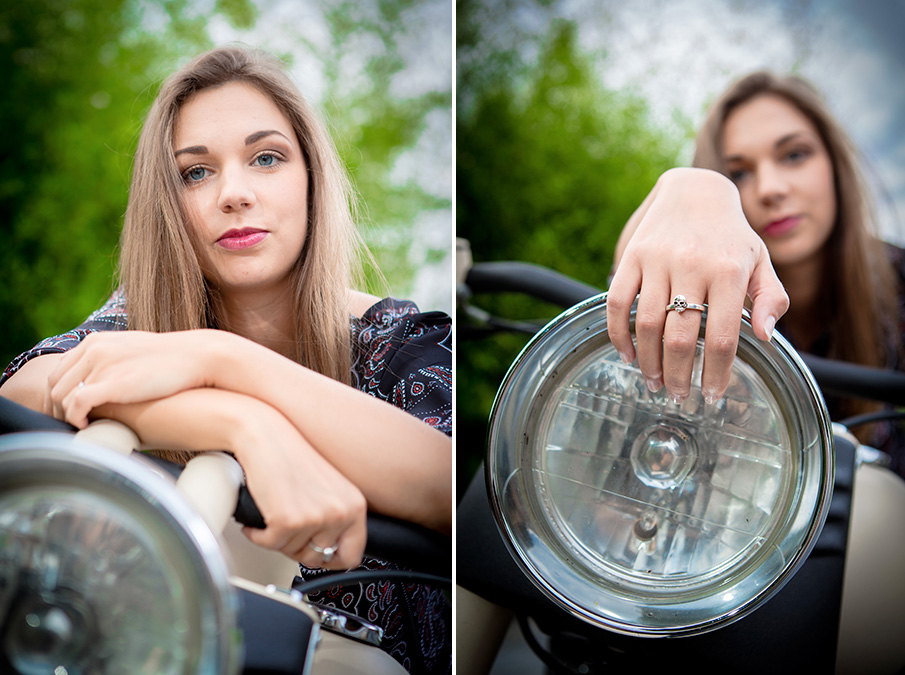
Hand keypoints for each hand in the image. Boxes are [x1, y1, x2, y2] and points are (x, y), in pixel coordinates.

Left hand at [47, 330, 214, 427]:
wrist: (198, 356)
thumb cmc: (173, 360)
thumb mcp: (135, 350)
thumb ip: (115, 360)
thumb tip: (111, 380)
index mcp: (96, 341)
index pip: (60, 371)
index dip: (61, 395)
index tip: (72, 412)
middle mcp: (94, 350)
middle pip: (56, 384)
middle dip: (59, 408)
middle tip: (76, 424)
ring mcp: (102, 365)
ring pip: (62, 396)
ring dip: (67, 415)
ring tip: (84, 426)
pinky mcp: (113, 383)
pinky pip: (77, 404)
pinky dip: (75, 418)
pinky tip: (87, 426)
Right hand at [233, 402, 366, 569]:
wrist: (266, 436)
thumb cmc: (291, 458)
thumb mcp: (328, 490)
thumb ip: (335, 519)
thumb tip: (327, 554)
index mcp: (355, 505)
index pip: (353, 556)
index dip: (330, 560)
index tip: (316, 555)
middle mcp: (340, 512)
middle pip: (318, 559)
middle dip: (297, 549)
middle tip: (287, 529)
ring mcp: (316, 517)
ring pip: (291, 553)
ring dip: (276, 539)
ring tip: (274, 512)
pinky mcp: (289, 520)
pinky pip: (269, 545)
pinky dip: (257, 535)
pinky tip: (259, 517)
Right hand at [607, 168, 788, 402]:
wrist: (694, 189)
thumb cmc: (731, 234)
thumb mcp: (761, 261)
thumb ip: (770, 297)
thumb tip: (765, 335)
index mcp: (728, 270)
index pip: (723, 336)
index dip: (716, 373)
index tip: (712, 395)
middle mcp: (691, 264)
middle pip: (681, 336)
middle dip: (679, 375)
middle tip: (679, 396)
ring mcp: (657, 260)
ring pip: (646, 324)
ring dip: (648, 361)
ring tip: (654, 382)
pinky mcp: (632, 256)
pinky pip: (617, 302)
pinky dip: (618, 333)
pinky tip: (626, 353)